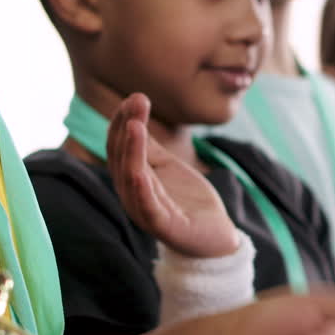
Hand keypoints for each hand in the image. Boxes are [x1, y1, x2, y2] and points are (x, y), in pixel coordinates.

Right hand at [106, 92, 238, 257]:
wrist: (216, 236)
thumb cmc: (189, 201)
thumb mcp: (168, 167)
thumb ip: (150, 148)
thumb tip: (134, 118)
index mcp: (131, 180)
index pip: (119, 148)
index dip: (122, 122)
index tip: (134, 98)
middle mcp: (131, 195)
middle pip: (121, 158)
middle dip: (126, 128)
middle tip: (137, 101)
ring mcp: (144, 212)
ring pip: (131, 178)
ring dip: (131, 151)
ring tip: (136, 125)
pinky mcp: (162, 227)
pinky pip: (147, 206)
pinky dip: (140, 187)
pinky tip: (139, 170)